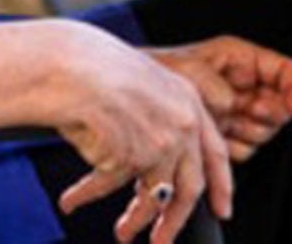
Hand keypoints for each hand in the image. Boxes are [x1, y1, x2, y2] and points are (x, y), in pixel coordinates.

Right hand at [50, 25, 234, 243]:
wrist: (70, 64)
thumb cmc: (95, 69)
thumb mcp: (144, 87)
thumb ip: (161, 123)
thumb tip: (158, 175)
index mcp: (189, 100)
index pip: (216, 153)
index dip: (221, 186)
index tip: (222, 209)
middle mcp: (182, 123)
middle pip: (191, 186)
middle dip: (176, 220)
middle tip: (163, 239)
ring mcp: (160, 142)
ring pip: (154, 197)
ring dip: (136, 222)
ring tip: (123, 234)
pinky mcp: (132, 158)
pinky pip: (107, 188)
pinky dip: (85, 196)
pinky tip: (71, 201)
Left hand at [149, 36, 291, 161]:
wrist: (130, 94)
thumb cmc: (156, 71)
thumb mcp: (187, 69)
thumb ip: (215, 86)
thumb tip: (232, 104)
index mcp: (240, 60)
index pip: (285, 70)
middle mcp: (242, 85)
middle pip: (279, 105)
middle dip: (268, 113)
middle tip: (248, 112)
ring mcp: (235, 111)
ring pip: (263, 130)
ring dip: (247, 132)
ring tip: (222, 123)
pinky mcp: (224, 133)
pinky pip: (242, 148)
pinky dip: (229, 149)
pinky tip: (211, 138)